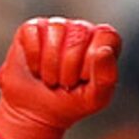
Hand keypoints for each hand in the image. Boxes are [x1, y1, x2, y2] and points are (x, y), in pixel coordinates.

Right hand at [0, 17, 121, 138]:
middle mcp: (82, 30)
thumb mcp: (94, 99)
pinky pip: (34, 33)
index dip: (94, 59)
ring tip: (51, 79)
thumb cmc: (70, 103)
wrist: (36, 112)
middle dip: (70, 68)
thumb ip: (106, 77)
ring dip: (51, 66)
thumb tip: (104, 51)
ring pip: (56, 30)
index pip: (106, 35)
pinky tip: (36, 69)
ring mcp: (57, 26)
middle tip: (65, 83)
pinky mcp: (32, 28)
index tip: (85, 78)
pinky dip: (34, 59)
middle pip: (80, 33)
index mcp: (103, 43)